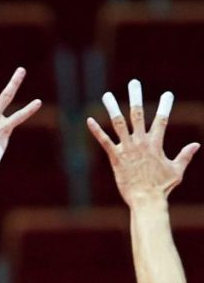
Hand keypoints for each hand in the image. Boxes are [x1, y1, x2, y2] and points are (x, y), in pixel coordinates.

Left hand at [87, 80, 198, 204]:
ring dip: (112, 108)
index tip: (168, 94)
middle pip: (138, 114)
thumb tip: (197, 144)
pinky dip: (96, 130)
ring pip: (118, 123)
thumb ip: (185, 155)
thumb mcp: (177, 170)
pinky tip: (89, 120)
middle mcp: (141, 142)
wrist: (147, 199)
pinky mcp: (115, 157)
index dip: (165, 106)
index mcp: (156, 144)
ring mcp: (127, 148)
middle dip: (136, 97)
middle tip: (134, 83)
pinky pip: (104, 141)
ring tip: (106, 95)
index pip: (162, 120)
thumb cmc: (162, 187)